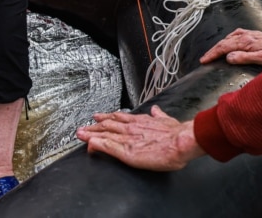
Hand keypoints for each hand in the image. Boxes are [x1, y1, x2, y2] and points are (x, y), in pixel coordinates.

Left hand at [76, 105, 203, 170]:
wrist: (181, 141)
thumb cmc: (177, 134)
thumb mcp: (167, 119)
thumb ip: (159, 115)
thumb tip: (157, 111)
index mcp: (140, 121)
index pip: (118, 117)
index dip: (106, 117)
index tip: (98, 117)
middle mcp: (130, 128)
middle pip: (107, 125)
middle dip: (93, 126)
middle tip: (82, 128)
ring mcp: (127, 139)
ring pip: (104, 134)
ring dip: (90, 134)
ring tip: (80, 134)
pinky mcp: (126, 151)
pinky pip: (107, 146)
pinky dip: (97, 144)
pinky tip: (89, 145)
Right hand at [199, 27, 261, 65]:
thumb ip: (244, 57)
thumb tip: (228, 57)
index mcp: (245, 42)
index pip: (223, 48)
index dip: (212, 54)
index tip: (204, 60)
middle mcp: (244, 36)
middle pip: (223, 42)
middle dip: (212, 50)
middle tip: (204, 58)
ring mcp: (248, 34)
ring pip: (228, 38)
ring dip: (218, 45)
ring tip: (212, 52)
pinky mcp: (252, 34)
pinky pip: (234, 35)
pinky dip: (227, 39)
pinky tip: (228, 42)